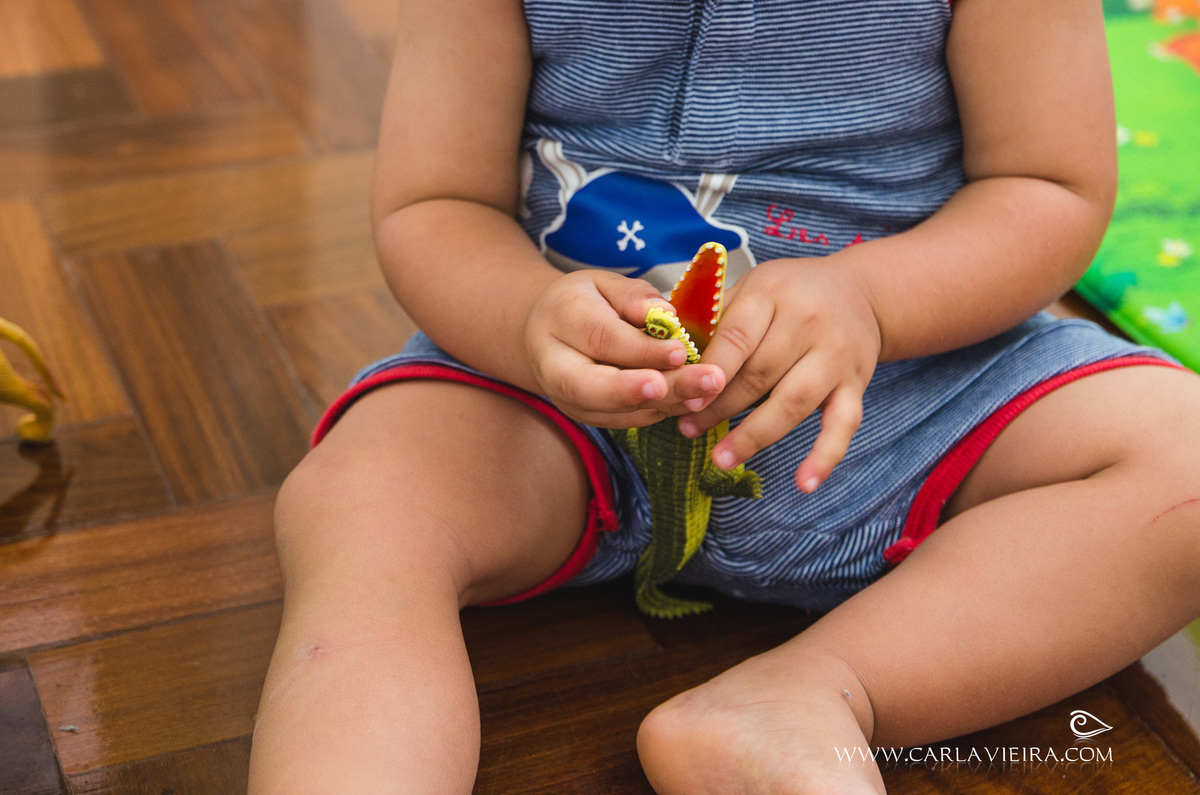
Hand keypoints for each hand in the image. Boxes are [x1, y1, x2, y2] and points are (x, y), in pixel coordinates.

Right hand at [524, 270, 724, 427]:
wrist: (548, 335)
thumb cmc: (584, 303)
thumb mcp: (605, 283)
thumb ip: (633, 296)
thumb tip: (666, 315)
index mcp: (559, 319)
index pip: (601, 338)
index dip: (640, 349)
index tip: (679, 352)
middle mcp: (555, 366)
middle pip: (594, 386)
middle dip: (644, 391)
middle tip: (696, 386)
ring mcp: (568, 399)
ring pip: (613, 411)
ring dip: (663, 405)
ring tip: (706, 395)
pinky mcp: (588, 416)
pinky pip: (625, 420)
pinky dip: (660, 412)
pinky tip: (693, 401)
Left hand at [677, 257, 880, 491]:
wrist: (860, 292)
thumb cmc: (790, 294)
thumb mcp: (751, 287)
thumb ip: (711, 316)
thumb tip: (661, 345)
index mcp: (774, 295)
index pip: (736, 337)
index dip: (709, 373)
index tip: (680, 398)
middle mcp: (808, 324)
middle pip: (759, 374)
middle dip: (719, 407)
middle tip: (687, 429)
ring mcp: (836, 357)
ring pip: (793, 403)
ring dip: (754, 436)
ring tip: (720, 459)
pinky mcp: (856, 384)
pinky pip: (844, 424)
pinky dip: (825, 457)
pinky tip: (803, 484)